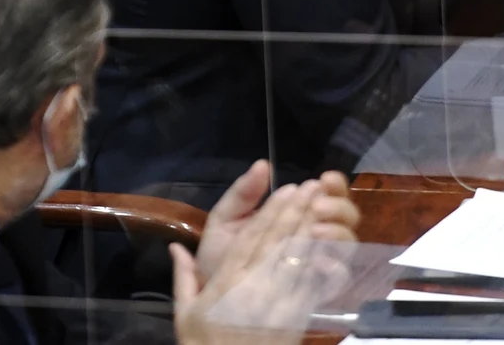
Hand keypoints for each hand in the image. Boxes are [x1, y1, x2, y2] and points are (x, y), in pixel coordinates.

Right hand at [172, 181, 351, 344]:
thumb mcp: (185, 314)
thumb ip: (183, 277)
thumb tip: (175, 247)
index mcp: (228, 283)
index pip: (253, 238)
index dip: (271, 212)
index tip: (286, 189)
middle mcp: (256, 288)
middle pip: (280, 242)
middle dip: (297, 211)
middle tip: (312, 186)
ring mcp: (280, 303)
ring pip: (299, 259)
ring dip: (312, 228)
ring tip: (323, 205)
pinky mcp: (296, 318)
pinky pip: (310, 284)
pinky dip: (320, 260)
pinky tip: (328, 242)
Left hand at [195, 161, 359, 281]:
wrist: (210, 296)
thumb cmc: (221, 254)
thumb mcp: (225, 220)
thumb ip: (243, 193)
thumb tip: (263, 165)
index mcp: (295, 213)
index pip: (326, 193)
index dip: (333, 184)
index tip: (322, 180)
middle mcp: (314, 235)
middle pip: (347, 215)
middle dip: (338, 206)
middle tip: (317, 206)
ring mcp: (319, 262)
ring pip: (348, 243)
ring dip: (335, 232)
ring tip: (313, 230)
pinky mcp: (317, 289)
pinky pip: (340, 278)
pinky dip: (334, 267)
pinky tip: (319, 260)